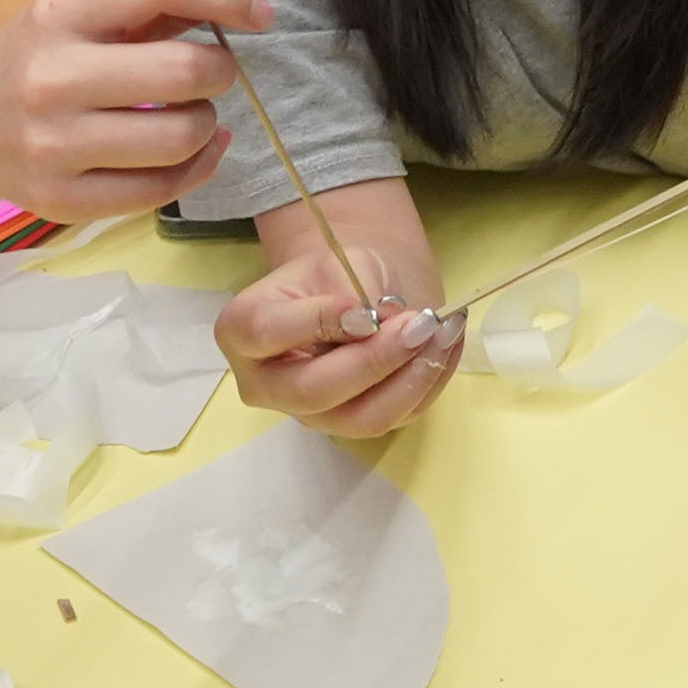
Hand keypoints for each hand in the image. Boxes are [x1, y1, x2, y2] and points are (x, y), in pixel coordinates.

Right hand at [0, 0, 256, 220]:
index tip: (259, 13)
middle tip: (212, 71)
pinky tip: (196, 150)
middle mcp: (52, 78)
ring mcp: (54, 146)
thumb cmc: (33, 57)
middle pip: (184, 71)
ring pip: (181, 136)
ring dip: (208, 122)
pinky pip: (162, 190)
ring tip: (192, 112)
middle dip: (220, 70)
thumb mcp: (78, 13)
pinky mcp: (64, 201)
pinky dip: (197, 167)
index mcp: (58, 13)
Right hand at [217, 234, 462, 435]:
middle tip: (420, 323)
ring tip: (443, 331)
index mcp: (241, 330)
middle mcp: (265, 384)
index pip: (268, 333)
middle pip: (314, 390)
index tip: (367, 309)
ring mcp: (309, 414)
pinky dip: (429, 382)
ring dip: (411, 377)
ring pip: (361, 418)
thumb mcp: (337, 261)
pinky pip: (396, 417)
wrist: (351, 292)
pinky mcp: (352, 426)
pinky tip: (446, 345)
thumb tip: (378, 324)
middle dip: (375, 359)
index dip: (319, 322)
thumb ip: (352, 291)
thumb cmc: (333, 271)